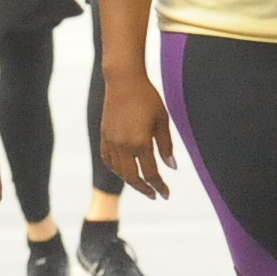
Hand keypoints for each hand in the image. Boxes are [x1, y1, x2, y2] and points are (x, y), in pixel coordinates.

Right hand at [99, 63, 176, 199]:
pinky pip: (108, 159)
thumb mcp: (162, 120)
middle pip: (132, 177)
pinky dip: (116, 168)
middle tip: (155, 195)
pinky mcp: (104, 135)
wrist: (123, 80)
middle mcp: (123, 145)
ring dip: (130, 180)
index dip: (159, 186)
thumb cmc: (147, 98)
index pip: (151, 173)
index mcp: (140, 142)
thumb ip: (166, 146)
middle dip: (145, 189)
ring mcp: (111, 141)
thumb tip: (172, 168)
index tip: (166, 195)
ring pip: (118, 171)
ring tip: (142, 183)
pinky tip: (124, 170)